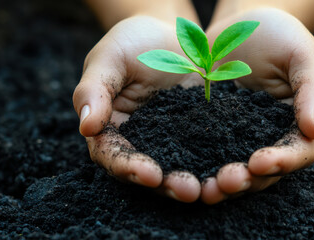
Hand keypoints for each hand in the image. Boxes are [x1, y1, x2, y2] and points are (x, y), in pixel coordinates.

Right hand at [73, 16, 203, 202]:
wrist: (172, 34)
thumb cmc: (134, 42)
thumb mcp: (110, 57)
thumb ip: (95, 89)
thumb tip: (86, 127)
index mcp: (111, 127)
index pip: (112, 154)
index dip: (128, 167)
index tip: (149, 174)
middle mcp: (140, 141)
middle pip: (146, 171)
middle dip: (165, 184)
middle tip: (187, 190)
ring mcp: (170, 140)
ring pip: (176, 168)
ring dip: (190, 181)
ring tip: (209, 189)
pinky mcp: (196, 135)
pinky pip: (204, 153)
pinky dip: (213, 165)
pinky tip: (227, 171)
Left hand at [201, 8, 313, 203]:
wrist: (238, 25)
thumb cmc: (278, 34)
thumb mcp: (301, 54)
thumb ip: (313, 89)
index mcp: (298, 123)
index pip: (299, 151)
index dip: (283, 161)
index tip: (260, 162)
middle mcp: (270, 137)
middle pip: (265, 171)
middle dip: (247, 180)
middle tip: (225, 183)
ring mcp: (239, 137)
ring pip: (235, 168)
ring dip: (220, 183)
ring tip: (204, 190)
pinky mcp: (212, 131)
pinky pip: (205, 152)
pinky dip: (197, 165)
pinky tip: (182, 171)